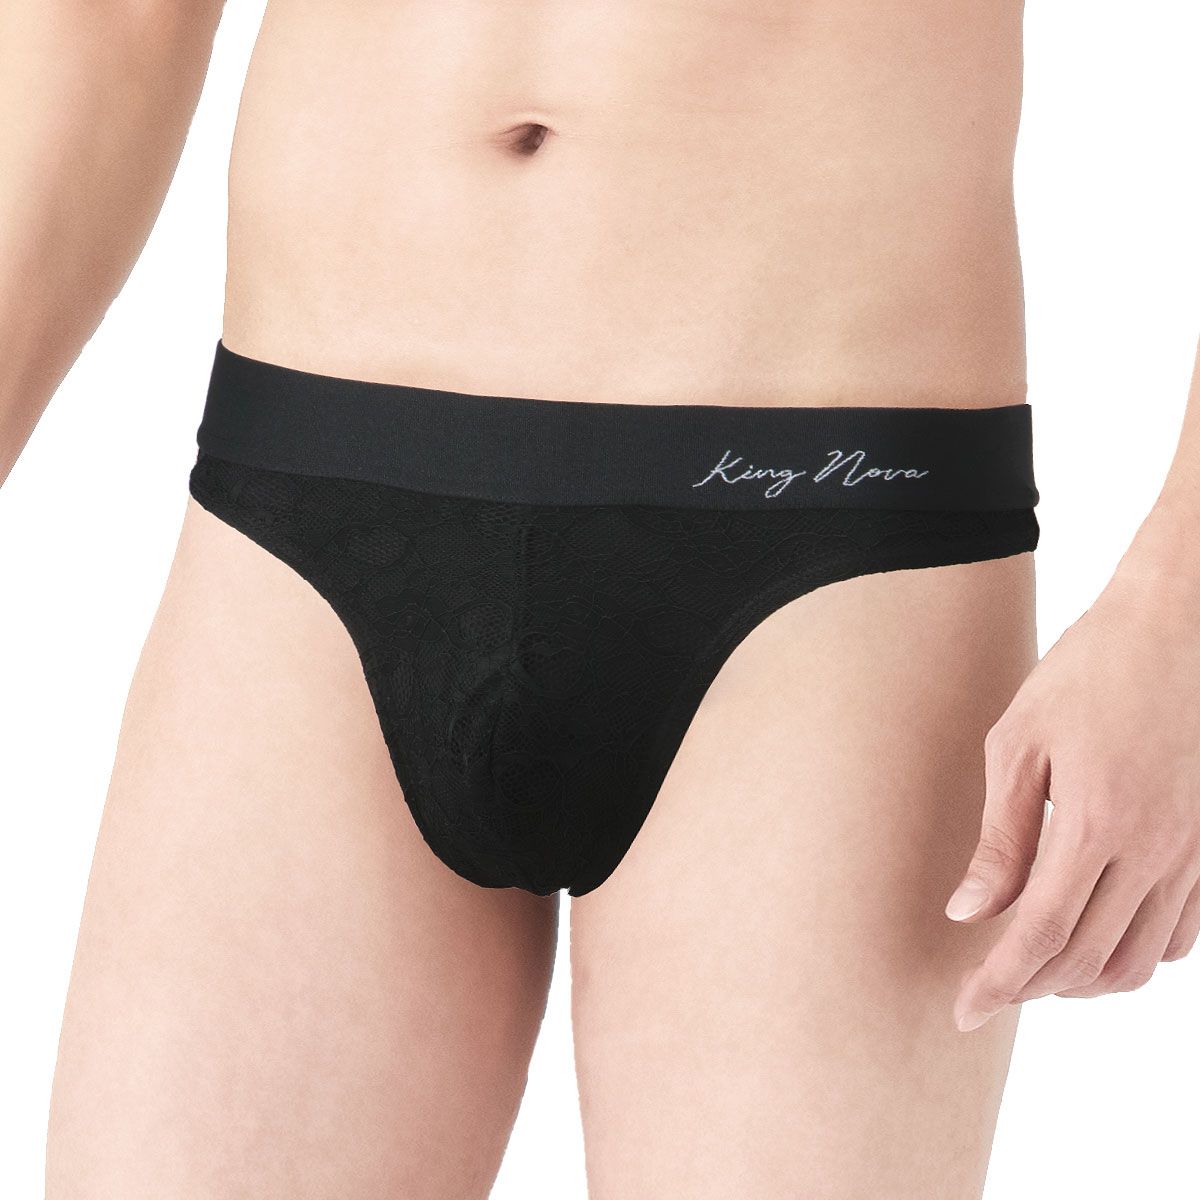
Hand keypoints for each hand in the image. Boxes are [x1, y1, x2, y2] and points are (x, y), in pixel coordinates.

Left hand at [946, 537, 1199, 1031]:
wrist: (1177, 627)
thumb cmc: (1087, 671)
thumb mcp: (1020, 742)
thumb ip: (1000, 837)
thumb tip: (969, 912)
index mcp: (1094, 824)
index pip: (1040, 935)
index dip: (998, 983)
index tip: (962, 1010)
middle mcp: (1152, 852)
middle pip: (1087, 960)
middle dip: (1031, 987)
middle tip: (988, 988)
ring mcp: (1192, 854)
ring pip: (1139, 959)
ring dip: (1082, 980)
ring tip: (1034, 970)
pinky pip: (1180, 934)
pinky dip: (1134, 956)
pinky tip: (1096, 938)